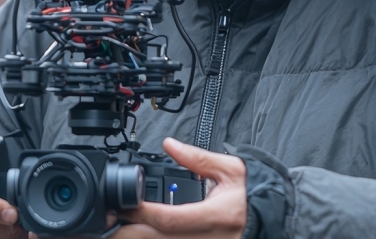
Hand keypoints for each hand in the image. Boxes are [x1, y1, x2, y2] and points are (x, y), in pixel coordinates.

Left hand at [114, 138, 246, 237]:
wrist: (263, 220)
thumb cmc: (246, 197)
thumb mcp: (230, 170)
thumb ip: (198, 158)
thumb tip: (171, 145)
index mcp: (215, 219)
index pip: (170, 220)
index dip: (143, 213)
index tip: (126, 203)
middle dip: (130, 231)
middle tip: (113, 217)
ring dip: (136, 238)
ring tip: (120, 226)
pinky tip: (138, 233)